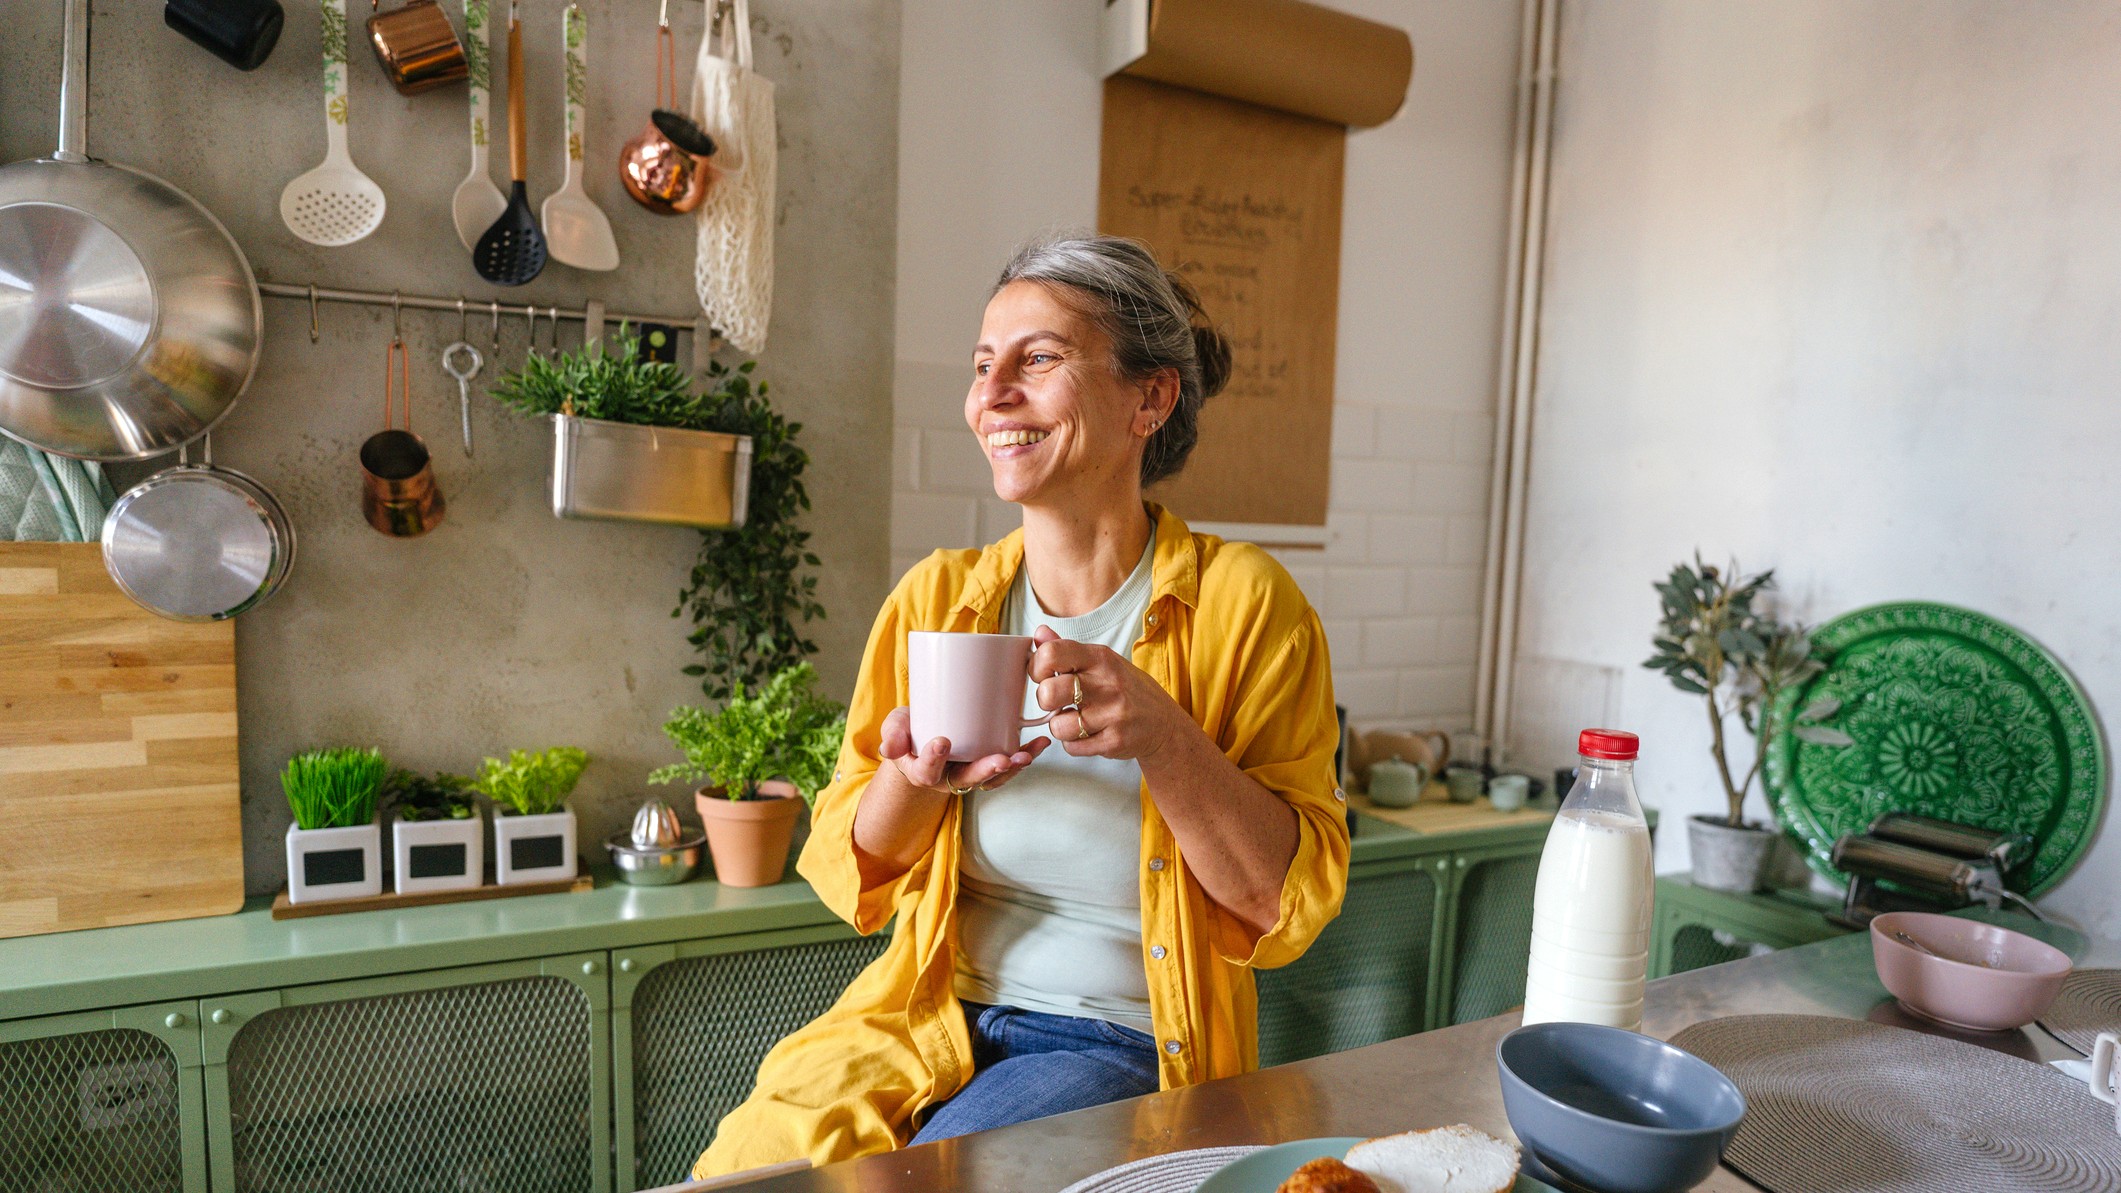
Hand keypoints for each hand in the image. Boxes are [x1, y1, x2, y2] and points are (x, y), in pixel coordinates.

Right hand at [879, 706, 1047, 794]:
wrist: (926, 736)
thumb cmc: (911, 731)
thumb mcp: (896, 728)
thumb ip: (893, 734)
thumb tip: (889, 747)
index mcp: (924, 771)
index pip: (928, 771)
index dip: (934, 759)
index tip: (942, 742)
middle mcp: (950, 777)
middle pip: (968, 780)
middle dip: (986, 771)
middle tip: (1001, 760)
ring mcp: (973, 772)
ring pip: (994, 778)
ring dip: (1012, 768)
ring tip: (1026, 755)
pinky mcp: (990, 761)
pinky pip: (1009, 765)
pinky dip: (1026, 755)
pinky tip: (1040, 742)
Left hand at [1029, 625, 1187, 760]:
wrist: (1163, 722)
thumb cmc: (1126, 689)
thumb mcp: (1101, 662)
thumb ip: (1067, 650)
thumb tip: (1040, 634)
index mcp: (1100, 658)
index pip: (1051, 653)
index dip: (1036, 667)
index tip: (1043, 675)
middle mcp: (1107, 683)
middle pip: (1048, 692)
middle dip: (1045, 700)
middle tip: (1056, 701)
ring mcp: (1113, 714)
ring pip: (1057, 726)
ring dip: (1061, 726)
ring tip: (1076, 719)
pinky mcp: (1114, 741)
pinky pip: (1072, 747)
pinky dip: (1074, 743)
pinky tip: (1088, 733)